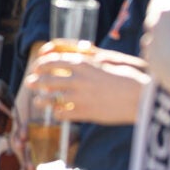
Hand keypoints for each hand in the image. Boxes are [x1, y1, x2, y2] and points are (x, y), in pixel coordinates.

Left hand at [25, 49, 148, 124]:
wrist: (140, 97)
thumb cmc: (127, 79)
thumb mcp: (106, 63)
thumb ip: (89, 62)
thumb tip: (76, 57)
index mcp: (82, 63)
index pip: (52, 60)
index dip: (41, 65)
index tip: (36, 67)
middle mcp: (78, 78)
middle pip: (47, 78)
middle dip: (35, 80)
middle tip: (29, 82)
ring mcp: (80, 96)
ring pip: (51, 97)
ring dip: (41, 100)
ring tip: (37, 101)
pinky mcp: (85, 112)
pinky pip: (62, 113)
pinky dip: (57, 113)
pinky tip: (56, 113)